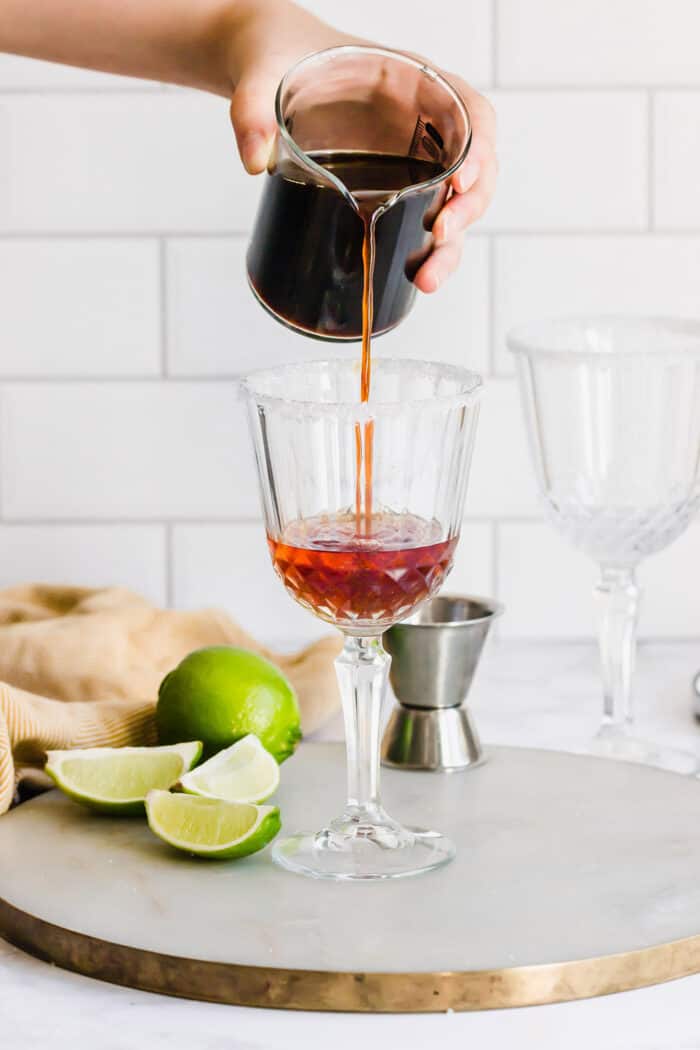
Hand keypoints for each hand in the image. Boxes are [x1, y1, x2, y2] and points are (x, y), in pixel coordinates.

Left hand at [227, 0, 496, 292]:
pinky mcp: (393, 189)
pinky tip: (413, 276)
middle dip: (468, 207)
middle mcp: (421, 123)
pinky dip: (426, 251)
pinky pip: (423, 220)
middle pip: (472, 166)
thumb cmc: (278, 55)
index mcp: (409, 81)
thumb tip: (254, 160)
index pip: (468, 110)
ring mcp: (410, 160)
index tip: (461, 179)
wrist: (267, 69)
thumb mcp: (262, 71)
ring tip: (426, 279)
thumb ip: (253, 108)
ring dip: (450, 245)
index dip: (477, 146)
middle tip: (442, 235)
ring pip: (453, 204)